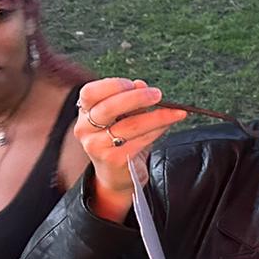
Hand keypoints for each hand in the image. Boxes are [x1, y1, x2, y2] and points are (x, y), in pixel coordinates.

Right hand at [73, 79, 186, 220]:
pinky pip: (140, 141)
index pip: (90, 93)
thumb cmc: (119, 139)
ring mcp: (98, 146)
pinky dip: (157, 130)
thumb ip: (129, 100)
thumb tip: (140, 84)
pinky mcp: (114, 159)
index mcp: (84, 113)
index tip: (133, 84)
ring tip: (175, 111)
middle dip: (137, 98)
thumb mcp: (121, 116)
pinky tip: (168, 124)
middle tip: (158, 95)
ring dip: (156, 116)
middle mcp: (85, 129)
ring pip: (130, 125)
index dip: (112, 85)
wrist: (115, 174)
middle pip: (109, 108)